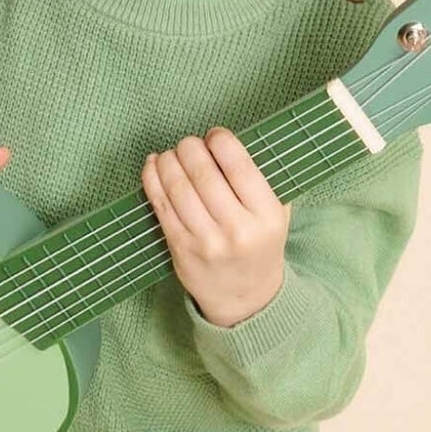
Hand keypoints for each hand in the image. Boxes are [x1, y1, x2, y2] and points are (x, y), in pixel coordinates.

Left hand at [140, 127, 289, 328]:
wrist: (245, 296)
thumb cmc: (260, 244)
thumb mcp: (277, 214)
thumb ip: (263, 180)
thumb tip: (229, 142)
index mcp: (266, 216)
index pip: (239, 166)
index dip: (221, 141)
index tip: (215, 135)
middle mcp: (237, 230)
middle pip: (204, 174)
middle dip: (191, 148)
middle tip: (189, 143)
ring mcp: (206, 241)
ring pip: (178, 188)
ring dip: (170, 161)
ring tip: (172, 153)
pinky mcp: (180, 248)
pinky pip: (161, 206)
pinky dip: (153, 179)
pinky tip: (154, 165)